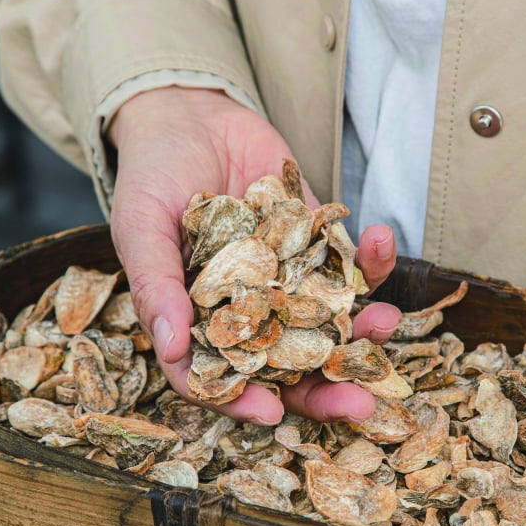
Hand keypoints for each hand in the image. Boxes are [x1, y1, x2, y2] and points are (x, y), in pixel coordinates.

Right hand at [108, 86, 399, 424]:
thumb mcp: (141, 225)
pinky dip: (372, 259)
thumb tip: (169, 348)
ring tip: (384, 321)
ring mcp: (288, 279)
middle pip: (288, 366)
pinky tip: (382, 239)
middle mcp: (248, 311)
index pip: (223, 376)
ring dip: (363, 328)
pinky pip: (350, 263)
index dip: (244, 400)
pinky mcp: (317, 243)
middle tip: (362, 402)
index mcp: (200, 321)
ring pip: (330, 322)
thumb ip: (155, 285)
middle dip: (327, 388)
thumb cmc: (152, 174)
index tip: (272, 412)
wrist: (190, 113)